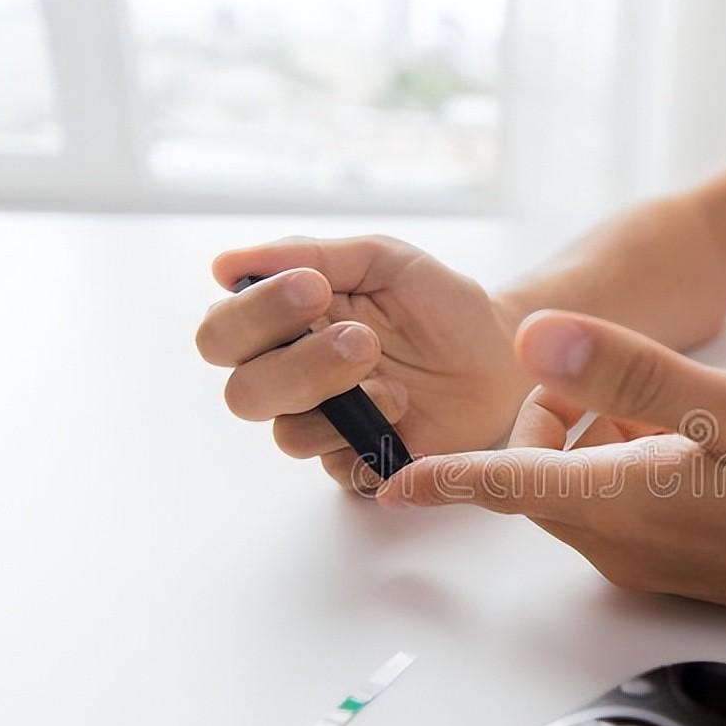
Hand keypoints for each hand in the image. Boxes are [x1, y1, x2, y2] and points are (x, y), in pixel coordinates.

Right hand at [196, 236, 531, 487]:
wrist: (502, 356)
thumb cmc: (440, 304)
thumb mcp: (383, 261)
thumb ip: (311, 256)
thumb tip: (226, 264)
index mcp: (284, 327)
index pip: (222, 333)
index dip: (254, 315)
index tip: (313, 288)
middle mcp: (292, 379)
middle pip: (243, 394)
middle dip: (299, 366)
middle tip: (362, 339)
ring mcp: (325, 426)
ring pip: (287, 435)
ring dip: (343, 404)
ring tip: (398, 385)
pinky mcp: (360, 463)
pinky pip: (338, 469)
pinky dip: (369, 443)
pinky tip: (405, 416)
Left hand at [379, 310, 725, 672]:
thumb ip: (630, 374)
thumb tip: (538, 338)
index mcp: (624, 504)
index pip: (505, 487)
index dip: (444, 478)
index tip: (388, 481)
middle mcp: (619, 544)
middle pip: (537, 475)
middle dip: (552, 416)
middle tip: (615, 372)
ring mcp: (644, 560)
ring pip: (575, 485)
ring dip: (595, 434)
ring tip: (670, 404)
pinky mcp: (669, 561)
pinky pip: (612, 503)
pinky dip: (623, 460)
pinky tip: (688, 436)